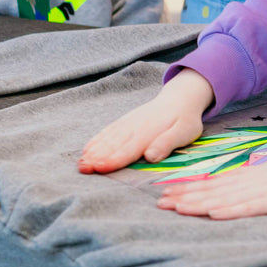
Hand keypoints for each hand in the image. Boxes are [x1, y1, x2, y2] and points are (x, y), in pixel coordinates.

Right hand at [77, 70, 214, 173]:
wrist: (180, 98)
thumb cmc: (185, 119)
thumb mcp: (184, 131)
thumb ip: (167, 142)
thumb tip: (151, 156)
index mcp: (150, 131)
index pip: (130, 148)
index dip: (115, 158)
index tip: (100, 167)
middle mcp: (136, 127)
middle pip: (114, 144)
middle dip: (97, 157)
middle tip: (83, 169)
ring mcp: (128, 123)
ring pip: (108, 138)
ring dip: (93, 151)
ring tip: (80, 163)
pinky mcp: (125, 122)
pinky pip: (108, 131)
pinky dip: (96, 141)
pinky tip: (86, 151)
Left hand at [155, 142, 266, 218]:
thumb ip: (249, 184)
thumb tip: (226, 192)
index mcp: (247, 178)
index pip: (212, 185)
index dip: (187, 190)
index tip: (165, 194)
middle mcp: (249, 183)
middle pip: (212, 191)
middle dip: (185, 197)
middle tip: (159, 204)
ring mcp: (262, 191)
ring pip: (225, 199)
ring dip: (200, 204)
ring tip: (177, 208)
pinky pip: (250, 207)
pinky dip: (231, 211)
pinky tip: (214, 213)